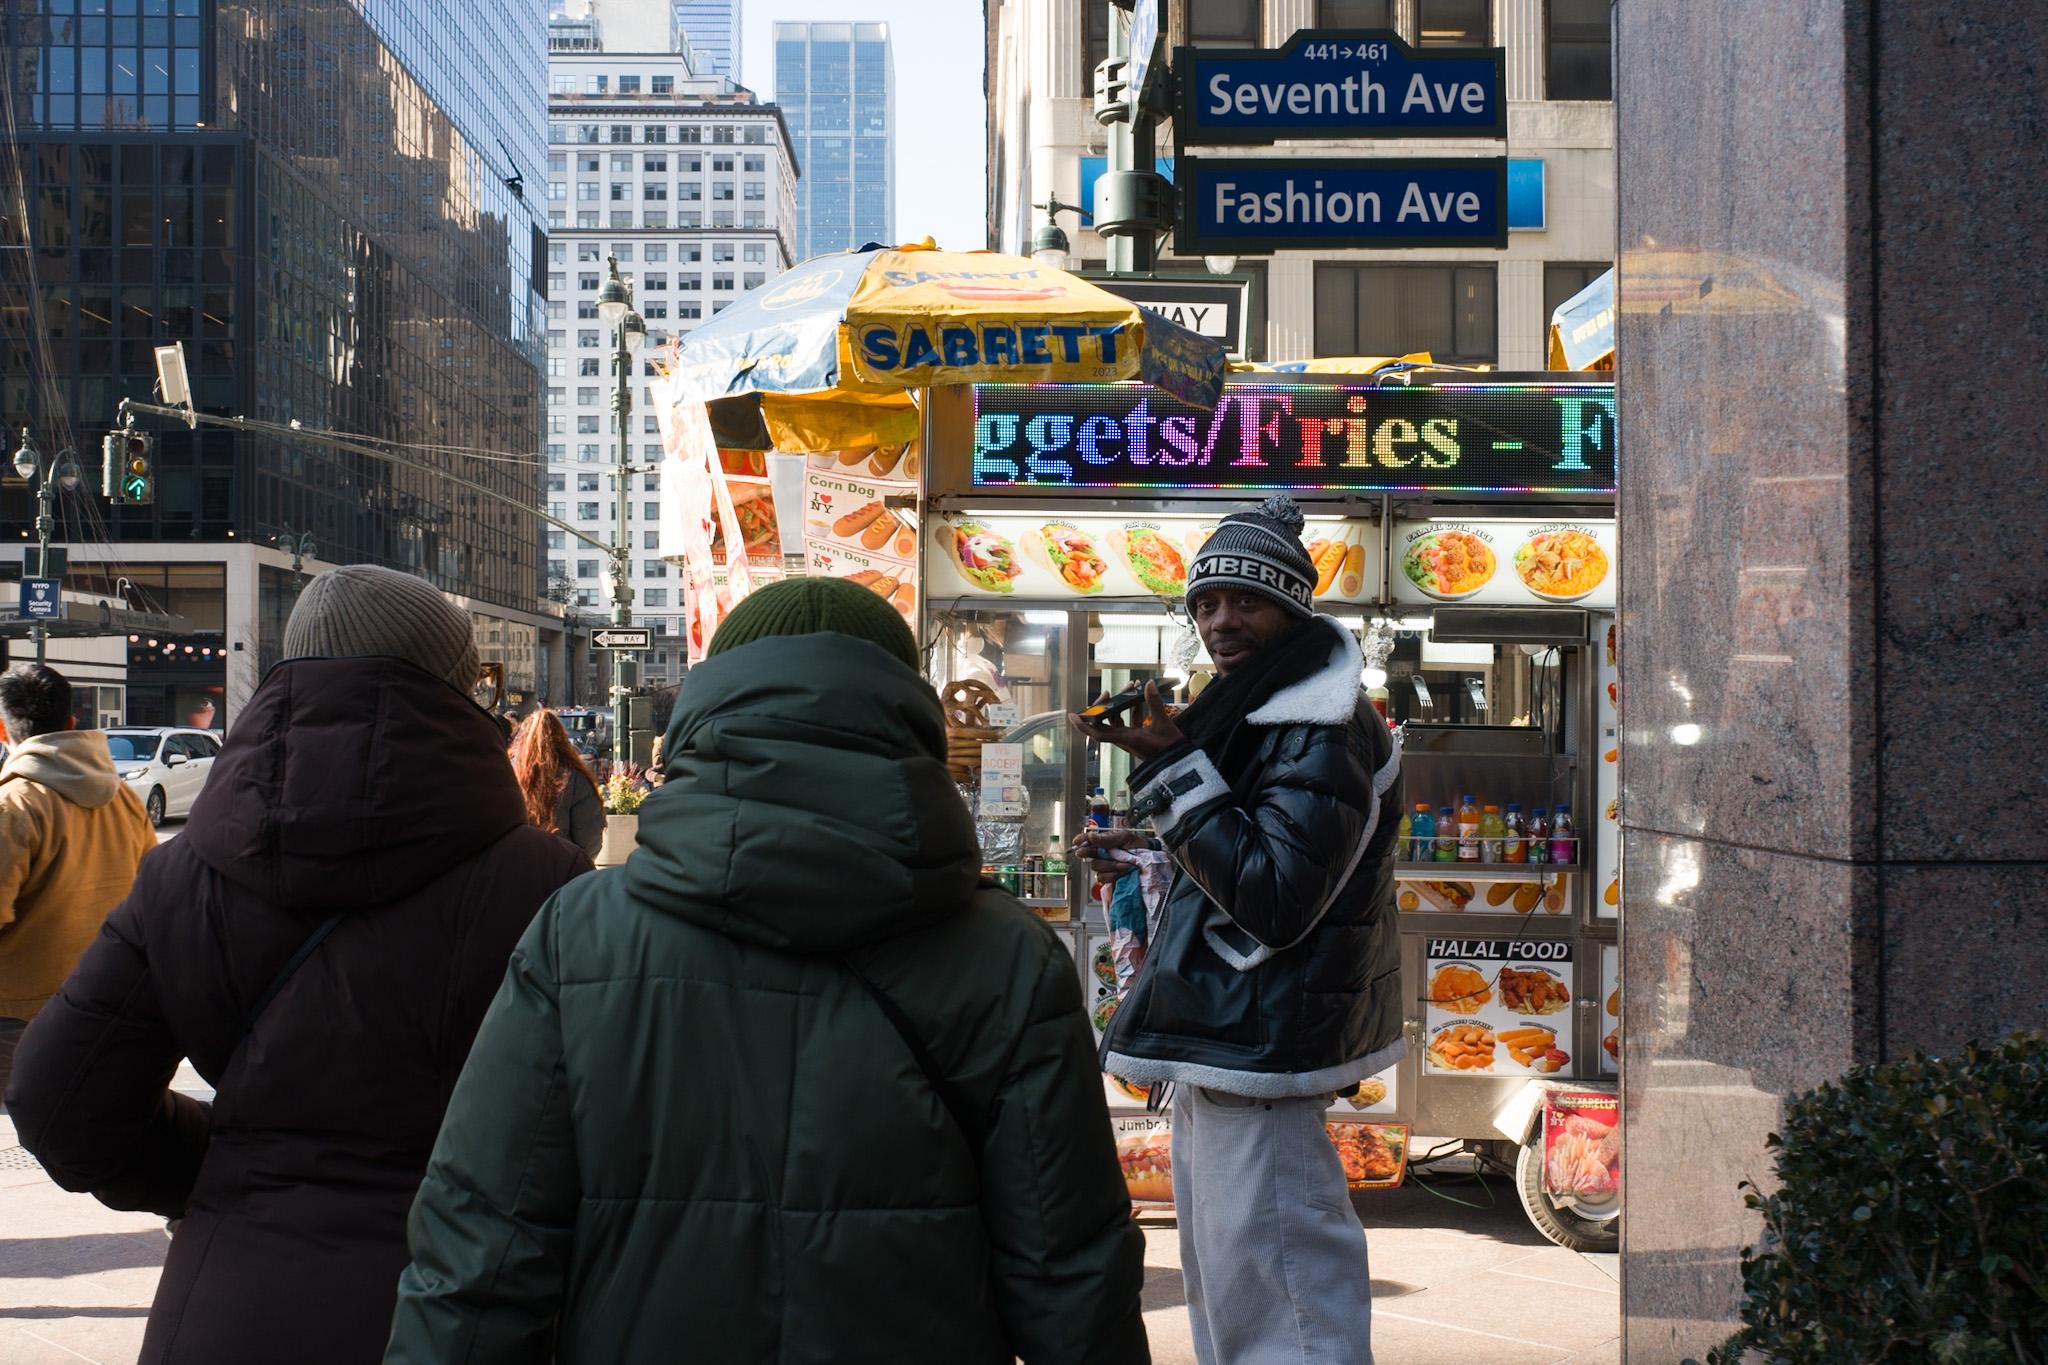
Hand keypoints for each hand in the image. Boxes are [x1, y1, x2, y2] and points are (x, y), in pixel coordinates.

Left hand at [1068, 682, 1185, 761]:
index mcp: (1126, 739)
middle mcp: (1124, 739)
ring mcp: (1131, 738)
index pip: (1097, 733)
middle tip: (1110, 691)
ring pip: (1118, 719)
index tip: (1072, 715)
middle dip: (1105, 705)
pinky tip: (1142, 695)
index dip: (1083, 725)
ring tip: (1132, 685)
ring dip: (1121, 703)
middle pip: (1106, 721)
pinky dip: (1133, 709)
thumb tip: (1148, 683)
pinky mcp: (1139, 737)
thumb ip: (1154, 703)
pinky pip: (1130, 721)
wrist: (1180, 765)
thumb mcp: (1163, 724)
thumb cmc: (1170, 749)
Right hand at [1072, 827, 1149, 886]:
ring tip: (1126, 864)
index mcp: (1103, 842)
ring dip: (1112, 866)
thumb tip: (1090, 836)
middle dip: (1100, 855)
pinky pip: (1103, 878)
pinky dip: (1114, 875)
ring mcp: (1105, 867)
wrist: (1150, 860)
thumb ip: (1106, 838)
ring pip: (1097, 868)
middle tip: (1110, 853)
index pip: (1087, 840)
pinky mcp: (1109, 878)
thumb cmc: (1138, 846)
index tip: (1076, 842)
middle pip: (1089, 856)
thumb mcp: (1124, 837)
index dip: (1080, 840)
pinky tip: (1124, 871)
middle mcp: (1101, 854)